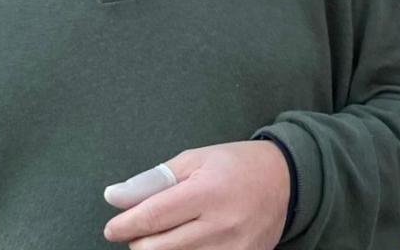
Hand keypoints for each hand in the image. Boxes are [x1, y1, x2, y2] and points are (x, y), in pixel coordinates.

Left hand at [103, 141, 289, 249]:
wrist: (286, 181)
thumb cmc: (236, 166)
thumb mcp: (195, 159)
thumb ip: (154, 180)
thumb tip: (115, 197)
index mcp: (208, 191)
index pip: (153, 216)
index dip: (126, 225)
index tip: (112, 228)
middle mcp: (221, 224)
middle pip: (158, 248)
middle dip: (139, 240)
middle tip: (143, 228)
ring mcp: (233, 249)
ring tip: (167, 234)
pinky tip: (186, 244)